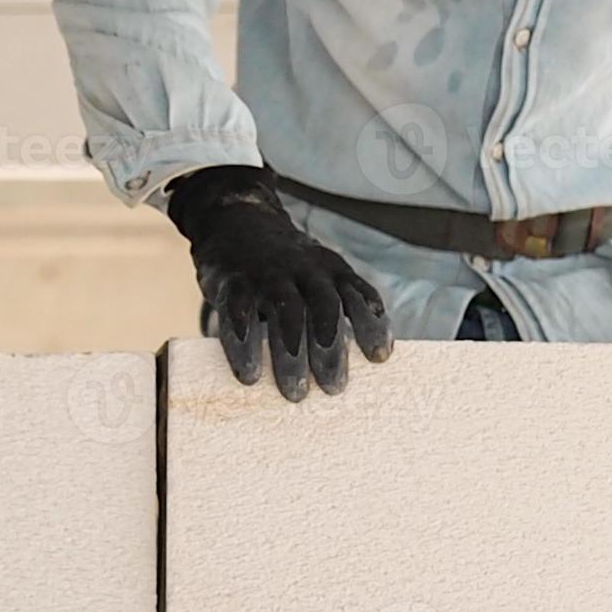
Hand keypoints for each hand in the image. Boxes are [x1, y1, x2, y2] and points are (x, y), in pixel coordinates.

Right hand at [167, 165, 392, 399]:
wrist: (237, 219)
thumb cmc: (288, 267)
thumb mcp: (322, 274)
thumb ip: (343, 307)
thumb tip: (369, 361)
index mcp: (331, 270)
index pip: (358, 295)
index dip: (371, 324)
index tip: (379, 358)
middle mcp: (303, 270)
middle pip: (324, 307)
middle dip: (331, 349)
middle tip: (334, 388)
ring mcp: (267, 274)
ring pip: (285, 313)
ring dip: (292, 355)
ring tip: (296, 392)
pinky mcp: (232, 282)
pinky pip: (238, 313)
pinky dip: (244, 345)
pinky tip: (250, 374)